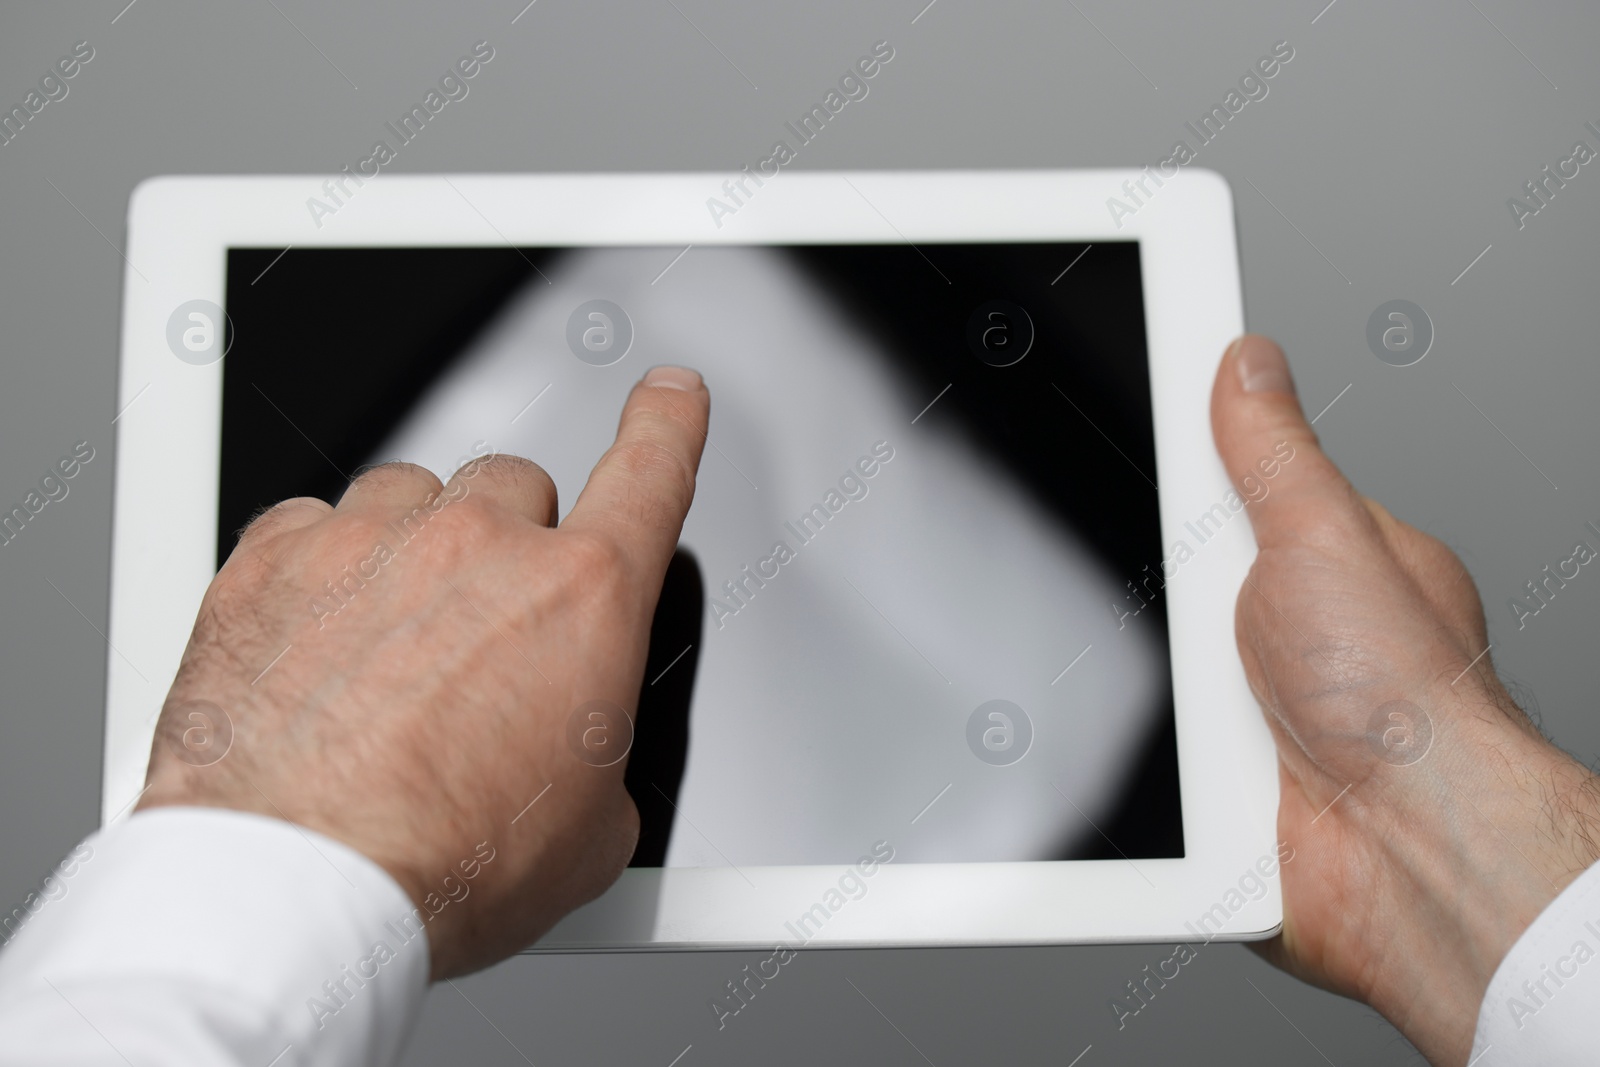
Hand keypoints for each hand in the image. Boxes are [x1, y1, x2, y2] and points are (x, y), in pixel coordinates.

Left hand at [138, 365, 709, 978]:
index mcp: (581, 600)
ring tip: (388, 650)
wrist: (293, 889)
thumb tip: (580, 764)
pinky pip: (312, 522)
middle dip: (508, 544)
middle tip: (478, 632)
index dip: (669, 424)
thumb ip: (600, 755)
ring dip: (414, 552)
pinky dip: (323, 572)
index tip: (671, 395)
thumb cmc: (442, 867)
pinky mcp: (273, 560)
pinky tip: (318, 648)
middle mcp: (480, 547)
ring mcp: (370, 541)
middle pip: (514, 485)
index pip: (651, 471)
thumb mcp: (589, 836)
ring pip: (410, 493)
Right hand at [1213, 335, 1599, 1064]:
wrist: (1403, 852)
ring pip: (1153, 656)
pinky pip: (1148, 738)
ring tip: (1201, 687)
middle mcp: (1299, 630)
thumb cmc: (1408, 705)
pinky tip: (1180, 741)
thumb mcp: (1326, 537)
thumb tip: (1248, 364)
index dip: (1181, 466)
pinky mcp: (1223, 773)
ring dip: (1153, 671)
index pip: (1235, 483)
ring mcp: (1261, 702)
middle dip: (1160, 582)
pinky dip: (1145, 739)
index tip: (1143, 452)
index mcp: (1334, 558)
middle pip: (1177, 570)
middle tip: (1193, 601)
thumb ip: (1275, 452)